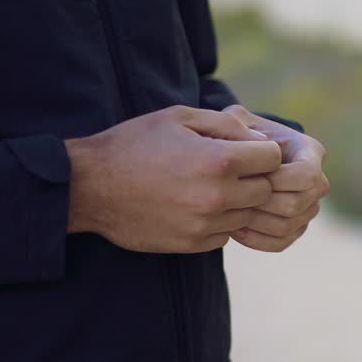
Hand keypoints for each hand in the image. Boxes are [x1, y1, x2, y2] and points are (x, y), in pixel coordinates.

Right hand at [66, 105, 282, 252]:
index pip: (273, 159)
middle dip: (255, 178)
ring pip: (247, 215)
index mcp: (219, 160)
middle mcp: (217, 195)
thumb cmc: (134, 144)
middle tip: (231, 170)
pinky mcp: (192, 244)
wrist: (88, 186)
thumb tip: (260, 138)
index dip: (262, 151)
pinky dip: (219, 222)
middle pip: (266, 190)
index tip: (245, 150)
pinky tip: (196, 207)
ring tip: (209, 187)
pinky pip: (225, 235)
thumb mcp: (179, 117)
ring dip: (237, 202)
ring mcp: (205, 224)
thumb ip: (226, 124)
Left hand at [222, 105, 328, 252]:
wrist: (236, 160)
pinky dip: (257, 239)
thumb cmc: (236, 135)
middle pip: (298, 204)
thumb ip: (239, 123)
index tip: (245, 176)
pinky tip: (235, 228)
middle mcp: (317, 182)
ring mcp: (309, 207)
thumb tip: (256, 143)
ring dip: (257, 221)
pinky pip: (281, 242)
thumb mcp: (234, 120)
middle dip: (262, 203)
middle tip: (232, 198)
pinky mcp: (295, 228)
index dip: (277, 180)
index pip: (307, 174)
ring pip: (290, 226)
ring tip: (230, 212)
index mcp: (311, 151)